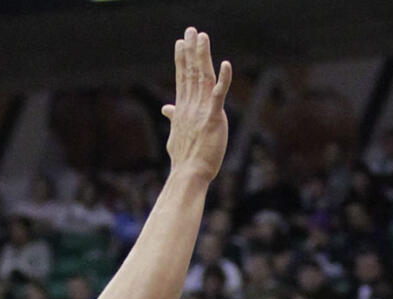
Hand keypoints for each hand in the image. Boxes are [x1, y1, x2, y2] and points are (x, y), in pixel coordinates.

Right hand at [162, 28, 231, 182]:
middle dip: (191, 50)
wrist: (189, 173)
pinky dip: (223, 79)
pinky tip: (226, 64)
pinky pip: (219, 95)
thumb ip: (173, 118)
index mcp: (183, 109)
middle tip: (191, 30)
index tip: (181, 43)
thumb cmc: (185, 158)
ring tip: (202, 38)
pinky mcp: (213, 119)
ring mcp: (201, 111)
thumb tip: (166, 108)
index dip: (182, 59)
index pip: (182, 78)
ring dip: (202, 56)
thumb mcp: (176, 134)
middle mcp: (190, 106)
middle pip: (190, 72)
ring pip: (202, 78)